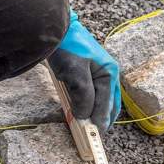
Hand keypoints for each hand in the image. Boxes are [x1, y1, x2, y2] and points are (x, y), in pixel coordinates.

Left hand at [48, 9, 120, 131]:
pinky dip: (87, 103)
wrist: (54, 29)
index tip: (94, 134)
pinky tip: (80, 110)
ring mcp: (96, 72)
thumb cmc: (67, 48)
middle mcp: (106, 73)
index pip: (107, 103)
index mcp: (109, 73)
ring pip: (100, 98)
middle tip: (95, 134)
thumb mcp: (76, 74)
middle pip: (109, 102)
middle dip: (103, 118)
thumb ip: (84, 96)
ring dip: (95, 111)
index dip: (101, 119)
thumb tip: (85, 116)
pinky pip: (90, 92)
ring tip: (88, 126)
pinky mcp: (85, 71)